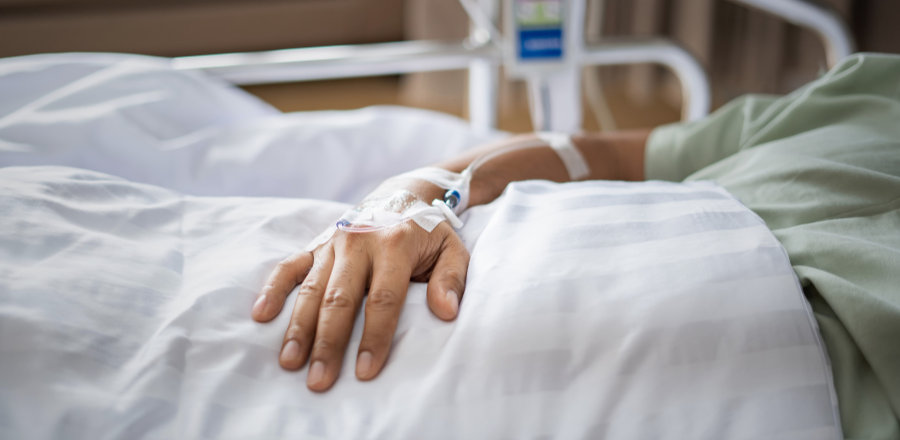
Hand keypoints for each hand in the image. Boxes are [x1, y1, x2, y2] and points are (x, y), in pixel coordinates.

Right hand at [251, 211, 468, 390]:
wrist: (402, 195)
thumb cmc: (429, 233)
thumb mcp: (453, 249)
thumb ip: (452, 279)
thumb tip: (447, 312)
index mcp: (395, 244)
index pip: (383, 299)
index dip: (375, 336)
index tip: (366, 371)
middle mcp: (360, 242)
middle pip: (340, 299)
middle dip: (328, 343)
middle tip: (319, 380)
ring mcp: (333, 243)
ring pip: (311, 288)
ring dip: (299, 327)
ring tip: (289, 363)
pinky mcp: (316, 244)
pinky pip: (290, 266)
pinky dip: (274, 289)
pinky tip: (261, 315)